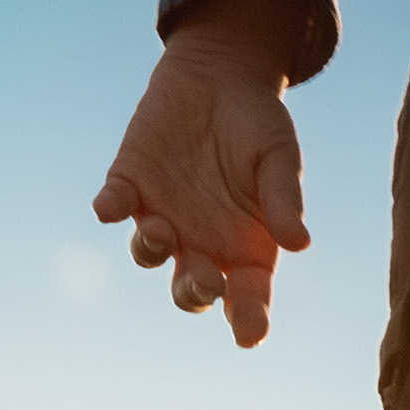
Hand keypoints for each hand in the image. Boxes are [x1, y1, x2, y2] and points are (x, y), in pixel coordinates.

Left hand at [91, 19, 311, 347]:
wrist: (219, 75)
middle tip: (203, 282)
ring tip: (158, 233)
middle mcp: (200, 243)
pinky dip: (110, 207)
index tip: (249, 334)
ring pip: (146, 253)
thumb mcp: (279, 157)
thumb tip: (299, 244)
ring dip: (149, 249)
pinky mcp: (129, 183)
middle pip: (191, 289)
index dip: (249, 320)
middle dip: (194, 292)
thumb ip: (284, 198)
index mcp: (245, 248)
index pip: (247, 298)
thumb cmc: (258, 125)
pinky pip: (114, 205)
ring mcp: (161, 216)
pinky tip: (110, 205)